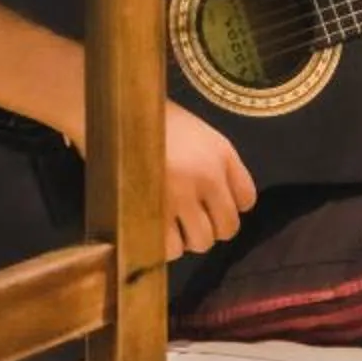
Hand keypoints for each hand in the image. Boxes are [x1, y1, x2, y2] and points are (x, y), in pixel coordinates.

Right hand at [163, 104, 256, 260]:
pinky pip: (170, 249)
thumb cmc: (153, 119)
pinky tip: (152, 230)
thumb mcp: (197, 132)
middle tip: (188, 222)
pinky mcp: (152, 211)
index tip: (211, 205)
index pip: (246, 199)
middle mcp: (208, 177)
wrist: (115, 111)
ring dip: (186, 240)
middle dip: (210, 229)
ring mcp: (181, 196)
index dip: (228, 207)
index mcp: (222, 154)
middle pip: (227, 227)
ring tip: (169, 226)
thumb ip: (214, 164)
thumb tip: (215, 200)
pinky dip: (162, 247)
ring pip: (200, 242)